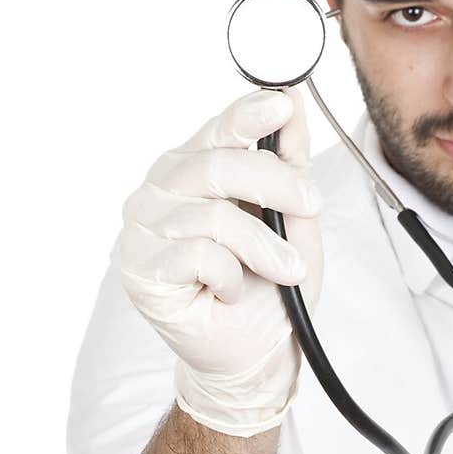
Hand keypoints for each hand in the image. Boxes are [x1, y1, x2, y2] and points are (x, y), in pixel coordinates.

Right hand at [119, 86, 322, 435]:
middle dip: (276, 184)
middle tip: (311, 205)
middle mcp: (161, 188)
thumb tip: (293, 103)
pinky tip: (231, 289)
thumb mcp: (293, 214)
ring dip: (263, 247)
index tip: (282, 104)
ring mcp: (144, 228)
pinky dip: (229, 275)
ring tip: (285, 271)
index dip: (248, 113)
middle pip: (217, 166)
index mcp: (193, 165)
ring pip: (213, 216)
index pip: (218, 128)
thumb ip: (289, 160)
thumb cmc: (269, 282)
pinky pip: (197, 255)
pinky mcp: (141, 269)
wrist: (254, 350)